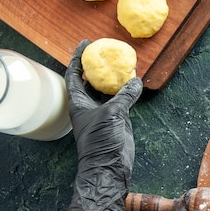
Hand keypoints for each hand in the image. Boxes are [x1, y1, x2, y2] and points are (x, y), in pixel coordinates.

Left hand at [65, 39, 142, 210]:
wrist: (109, 167)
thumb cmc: (101, 141)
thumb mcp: (111, 114)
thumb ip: (123, 96)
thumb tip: (135, 80)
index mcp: (79, 102)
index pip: (74, 74)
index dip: (78, 58)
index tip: (85, 43)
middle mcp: (89, 106)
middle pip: (90, 80)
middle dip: (97, 66)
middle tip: (107, 51)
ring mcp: (103, 113)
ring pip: (107, 91)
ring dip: (114, 79)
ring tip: (122, 64)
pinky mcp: (117, 121)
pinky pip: (122, 101)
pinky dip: (128, 92)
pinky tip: (135, 83)